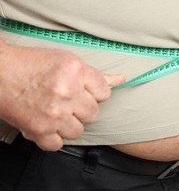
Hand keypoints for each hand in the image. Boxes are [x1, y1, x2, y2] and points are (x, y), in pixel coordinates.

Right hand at [0, 44, 124, 150]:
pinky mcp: (38, 130)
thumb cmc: (32, 64)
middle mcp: (66, 92)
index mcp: (75, 71)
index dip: (94, 92)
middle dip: (83, 108)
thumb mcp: (67, 60)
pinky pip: (57, 144)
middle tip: (68, 100)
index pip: (105, 92)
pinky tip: (48, 124)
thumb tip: (121, 79)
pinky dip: (53, 137)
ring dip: (69, 124)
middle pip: (93, 113)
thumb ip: (96, 74)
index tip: (84, 90)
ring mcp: (53, 113)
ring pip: (78, 130)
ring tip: (57, 112)